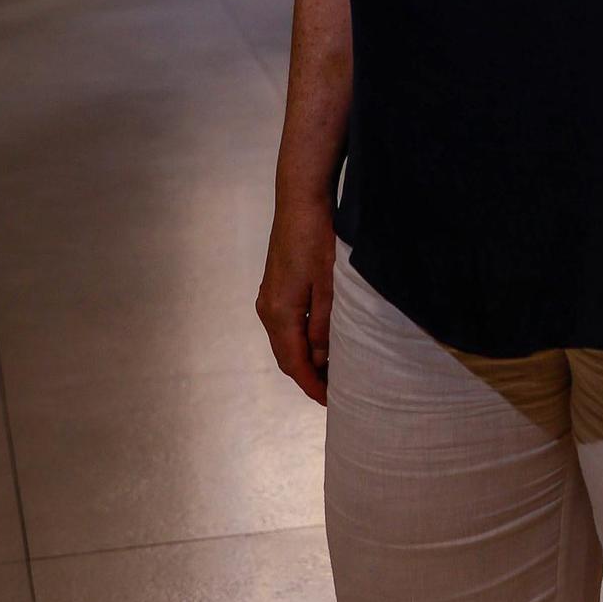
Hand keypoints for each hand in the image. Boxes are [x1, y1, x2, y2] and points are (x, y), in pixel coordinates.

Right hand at [256, 198, 335, 406]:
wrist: (300, 199)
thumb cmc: (317, 238)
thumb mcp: (328, 284)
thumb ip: (324, 324)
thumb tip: (320, 358)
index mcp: (279, 312)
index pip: (294, 362)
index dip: (311, 385)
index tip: (331, 401)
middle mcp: (268, 309)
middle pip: (286, 355)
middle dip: (308, 376)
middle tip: (334, 390)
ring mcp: (269, 297)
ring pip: (285, 341)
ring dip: (304, 358)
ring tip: (331, 369)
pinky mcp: (275, 286)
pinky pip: (285, 325)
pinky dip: (300, 339)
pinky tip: (319, 339)